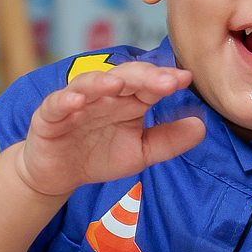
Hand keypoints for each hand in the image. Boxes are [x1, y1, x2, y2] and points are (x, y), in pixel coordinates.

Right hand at [13, 62, 204, 198]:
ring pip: (89, 84)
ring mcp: (76, 103)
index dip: (166, 80)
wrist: (58, 175)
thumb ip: (169, 140)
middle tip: (166, 80)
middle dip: (144, 76)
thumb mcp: (140, 152)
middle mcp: (103, 96)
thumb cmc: (98, 156)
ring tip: (118, 82)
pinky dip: (66, 100)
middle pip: (124, 77)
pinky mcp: (50, 116)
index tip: (186, 79)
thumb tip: (202, 126)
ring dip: (103, 81)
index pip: (149, 84)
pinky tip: (77, 101)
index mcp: (127, 101)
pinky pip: (57, 104)